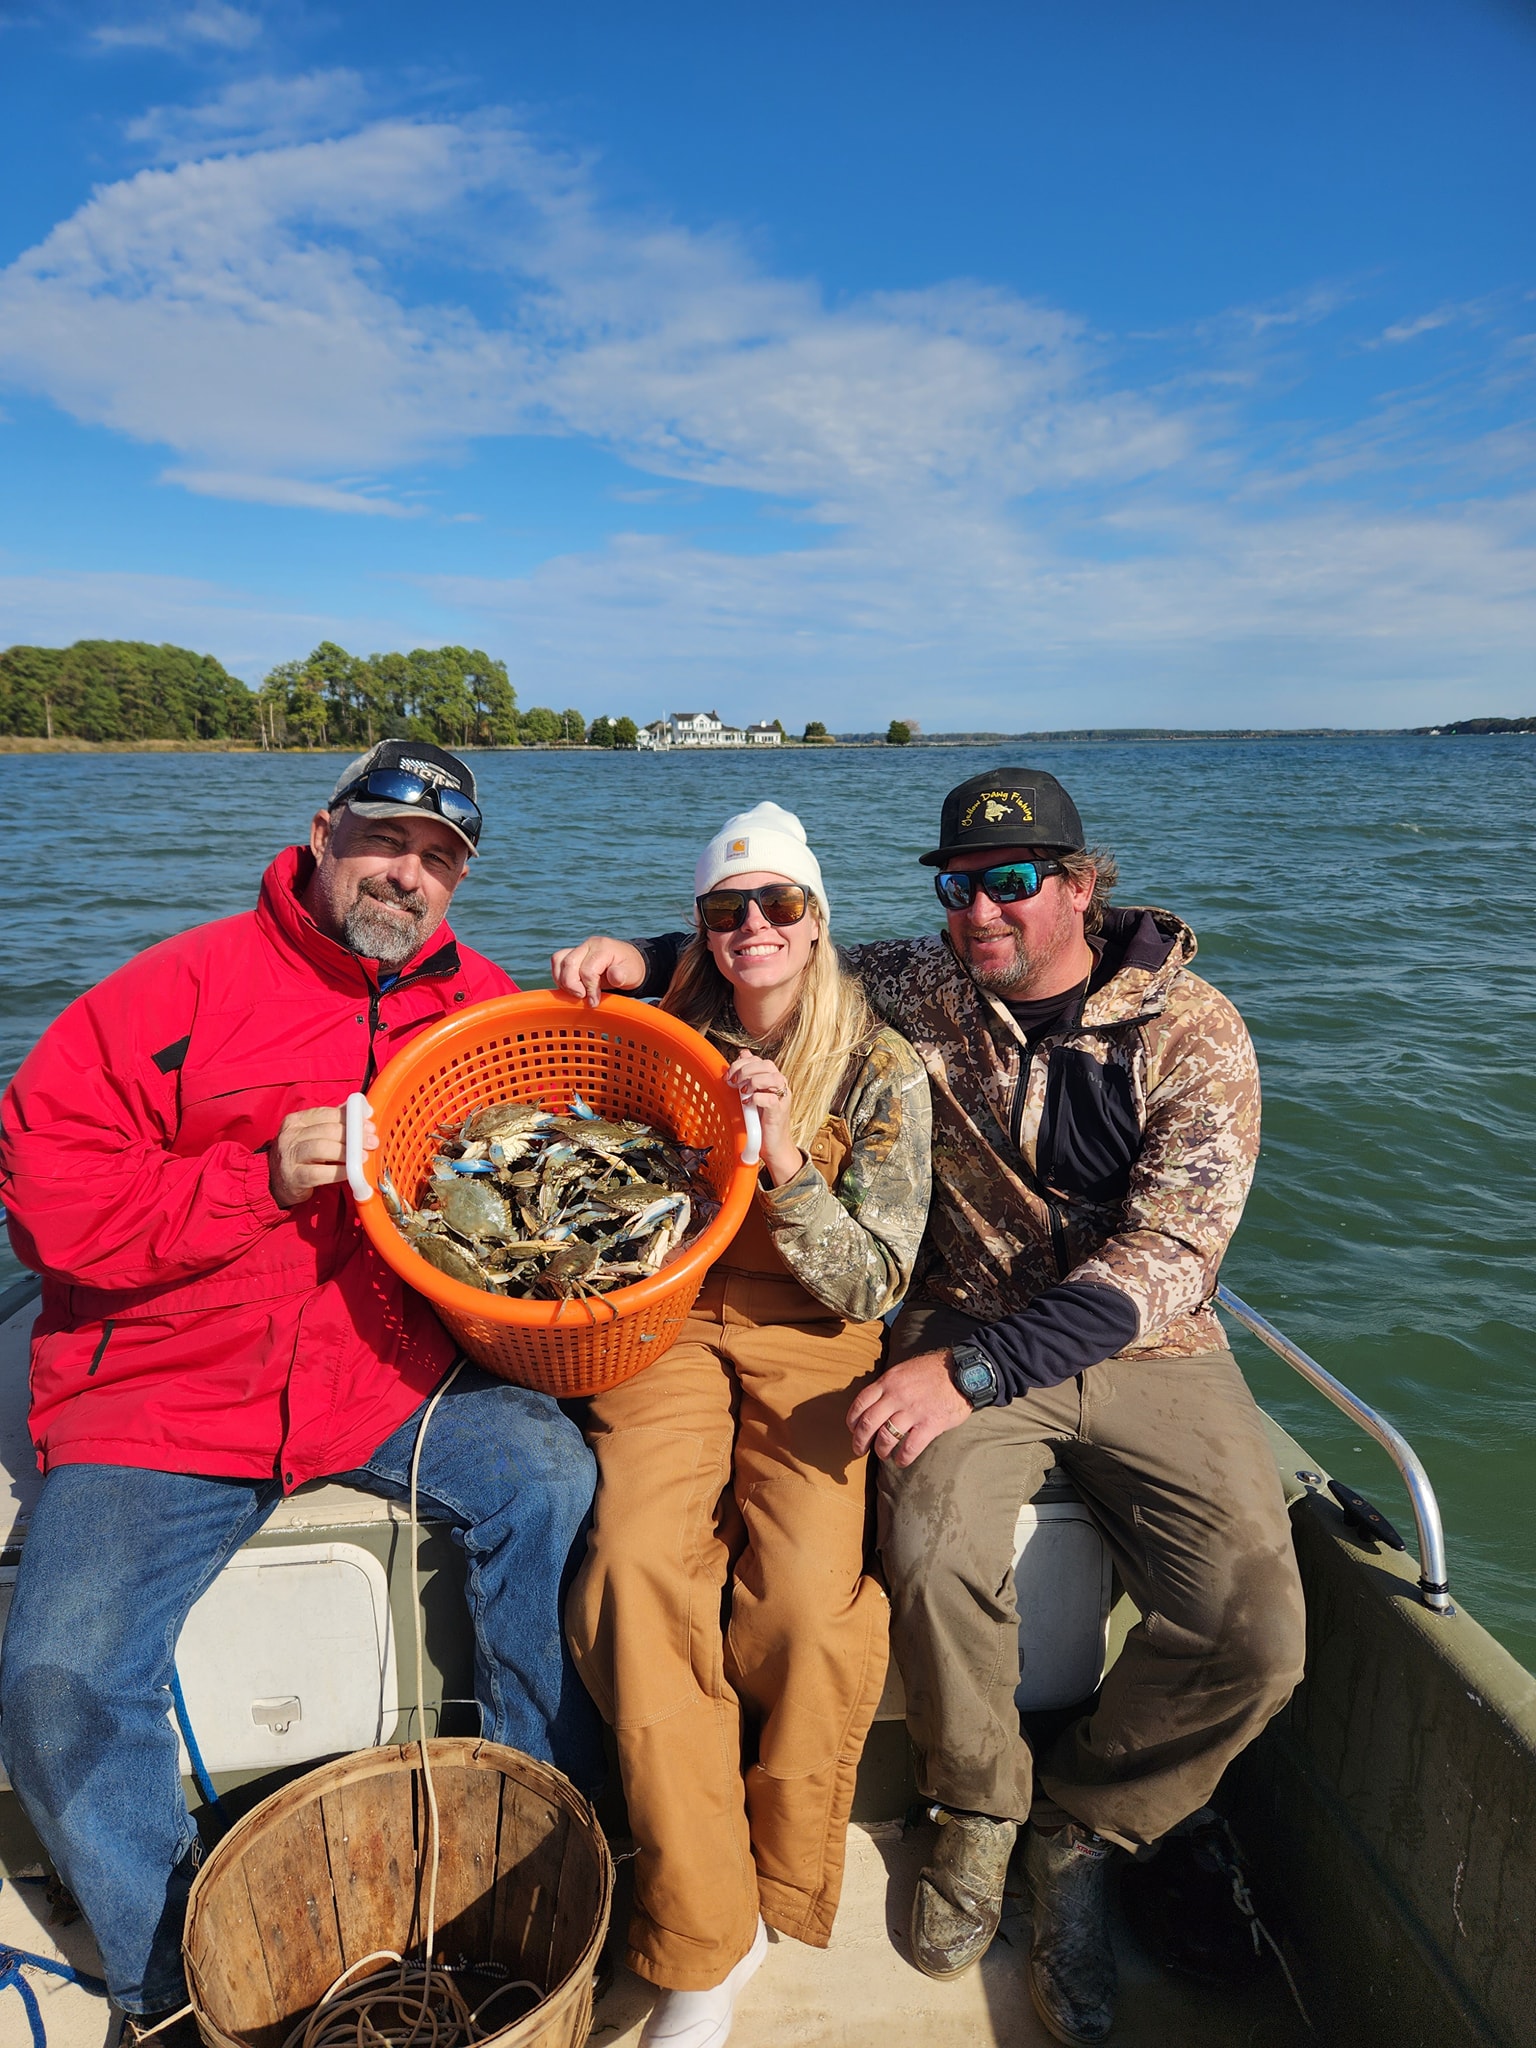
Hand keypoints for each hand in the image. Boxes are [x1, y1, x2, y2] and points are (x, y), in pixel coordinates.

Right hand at [269, 1104, 374, 1208]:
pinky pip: (319, 1172)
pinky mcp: (293, 1177)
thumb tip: (362, 1111)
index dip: (350, 1118)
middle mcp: (290, 1135)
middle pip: (327, 1130)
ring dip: (347, 1152)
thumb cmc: (302, 1156)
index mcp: (296, 1120)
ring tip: (363, 1156)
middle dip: (354, 1135)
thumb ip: (334, 1122)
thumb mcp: (313, 1135)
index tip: (368, 1125)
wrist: (277, 1182)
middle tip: (371, 1141)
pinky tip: (350, 1172)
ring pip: (322, 1148)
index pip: (327, 1113)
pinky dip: (338, 1172)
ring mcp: (289, 1156)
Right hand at [549, 936, 647, 1005]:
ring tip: (575, 993)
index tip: (594, 1002)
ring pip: (558, 960)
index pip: (587, 970)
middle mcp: (588, 945)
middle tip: (583, 998)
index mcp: (603, 947)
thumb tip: (614, 976)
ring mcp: (579, 948)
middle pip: (569, 963)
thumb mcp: (632, 974)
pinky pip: (557, 961)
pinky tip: (569, 988)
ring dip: (562, 981)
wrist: (628, 962)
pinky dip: (558, 976)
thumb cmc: (630, 969)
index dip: (589, 989)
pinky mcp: (572, 954)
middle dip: (572, 985)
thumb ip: (622, 975)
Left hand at [725, 1051, 802, 1185]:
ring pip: (771, 1077)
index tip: (729, 1075)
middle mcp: (780, 1086)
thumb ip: (749, 1075)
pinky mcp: (779, 1111)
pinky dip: (755, 1098)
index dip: (742, 1063)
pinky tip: (747, 1104)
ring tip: (742, 1092)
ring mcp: (782, 1098)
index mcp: (773, 1079)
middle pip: (766, 1064)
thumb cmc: (762, 1122)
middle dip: (745, 1070)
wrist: (774, 1146)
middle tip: (733, 1082)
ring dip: (752, 1081)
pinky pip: (769, 1098)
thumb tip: (743, 1054)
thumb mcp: (752, 1093)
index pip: (759, 1060)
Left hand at [847, 1350, 972, 1465]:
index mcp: (889, 1381)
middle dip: (860, 1440)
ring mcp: (913, 1411)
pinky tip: (901, 1461)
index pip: (861, 1402)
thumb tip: (875, 1402)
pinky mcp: (930, 1424)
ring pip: (885, 1437)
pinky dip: (902, 1458)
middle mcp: (897, 1396)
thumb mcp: (905, 1370)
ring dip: (881, 1450)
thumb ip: (889, 1385)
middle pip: (868, 1423)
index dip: (852, 1419)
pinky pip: (910, 1447)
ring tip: (883, 1454)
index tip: (852, 1429)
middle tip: (859, 1450)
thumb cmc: (934, 1371)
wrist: (963, 1372)